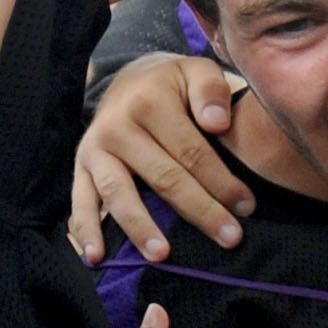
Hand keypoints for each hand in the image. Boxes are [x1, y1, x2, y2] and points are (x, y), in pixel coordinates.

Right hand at [72, 55, 256, 260]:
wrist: (128, 81)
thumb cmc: (173, 85)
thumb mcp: (196, 71)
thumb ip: (212, 90)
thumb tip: (217, 123)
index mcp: (150, 102)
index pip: (191, 151)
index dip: (221, 181)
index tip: (247, 207)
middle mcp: (118, 126)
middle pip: (163, 177)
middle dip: (199, 210)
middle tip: (229, 238)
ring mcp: (96, 150)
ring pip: (119, 193)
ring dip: (140, 227)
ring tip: (163, 255)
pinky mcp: (82, 168)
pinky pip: (80, 201)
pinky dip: (86, 229)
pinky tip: (97, 256)